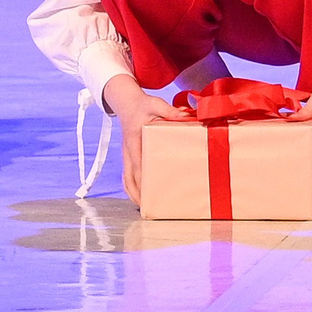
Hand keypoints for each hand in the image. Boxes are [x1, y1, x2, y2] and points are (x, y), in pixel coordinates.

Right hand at [103, 73, 192, 204]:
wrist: (126, 102)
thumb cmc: (142, 105)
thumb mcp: (155, 103)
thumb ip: (169, 111)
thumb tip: (185, 116)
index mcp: (134, 140)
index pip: (137, 164)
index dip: (141, 180)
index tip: (147, 193)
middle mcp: (128, 151)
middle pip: (129, 177)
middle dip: (137, 194)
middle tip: (148, 208)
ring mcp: (127, 155)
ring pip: (126, 179)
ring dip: (133, 194)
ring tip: (144, 207)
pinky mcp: (129, 156)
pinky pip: (127, 175)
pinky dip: (131, 187)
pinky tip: (139, 196)